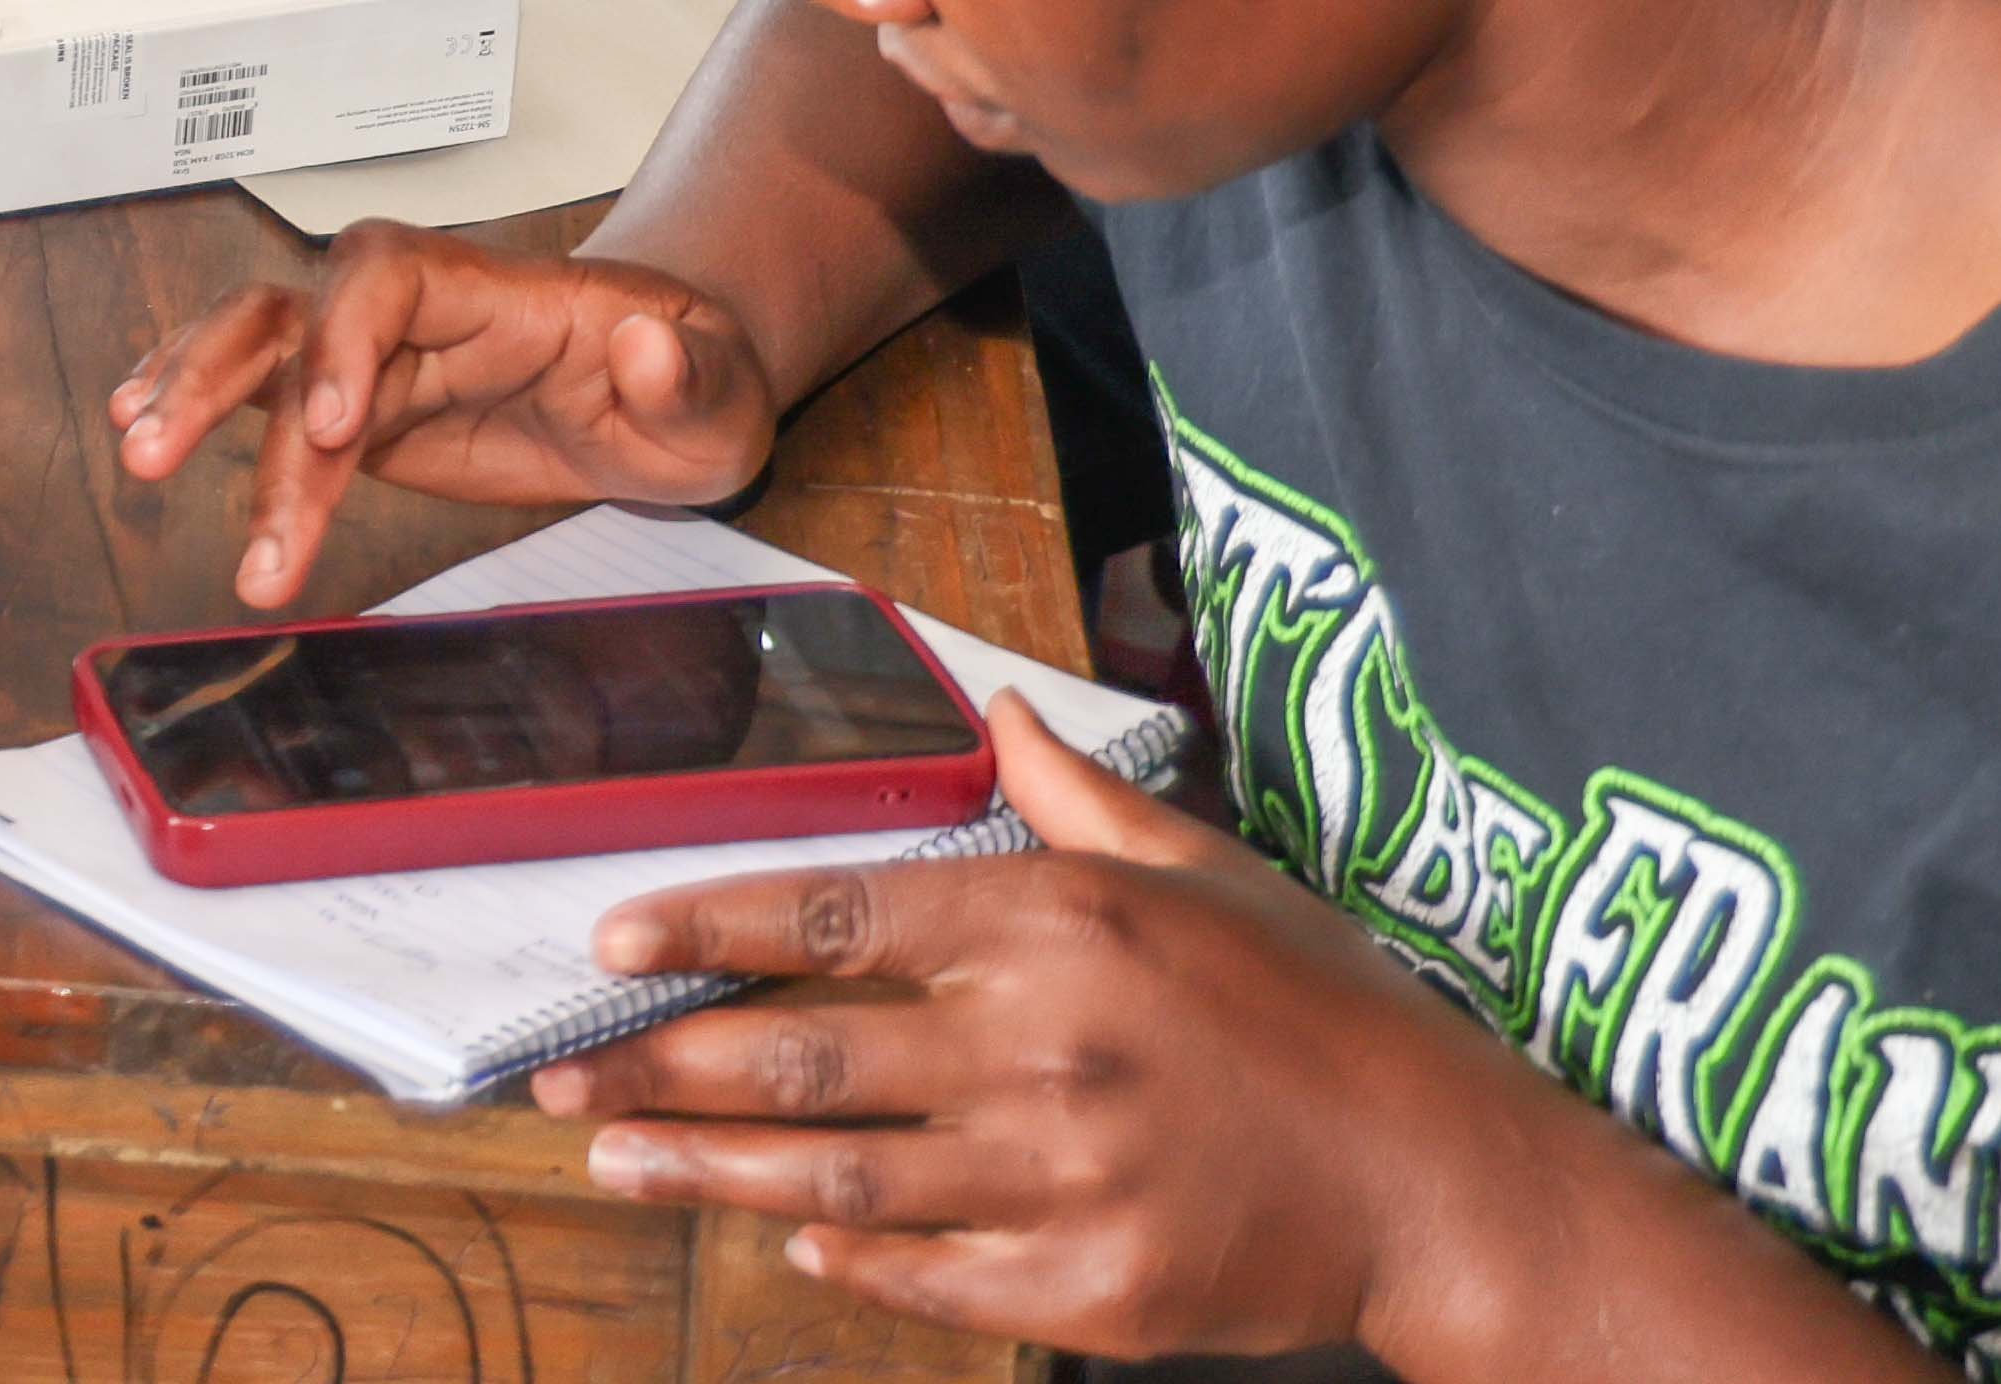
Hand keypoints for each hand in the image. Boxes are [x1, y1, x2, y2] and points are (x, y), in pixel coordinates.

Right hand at [103, 228, 785, 610]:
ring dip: (191, 395)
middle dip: (218, 374)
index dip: (346, 340)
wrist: (678, 385)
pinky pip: (264, 393)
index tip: (334, 428)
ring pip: (259, 347)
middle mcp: (422, 312)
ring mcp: (383, 357)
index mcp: (500, 293)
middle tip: (158, 455)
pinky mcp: (364, 408)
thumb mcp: (727, 390)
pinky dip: (198, 400)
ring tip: (140, 462)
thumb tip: (643, 348)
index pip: (389, 280)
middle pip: (293, 309)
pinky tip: (140, 428)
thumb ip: (687, 374)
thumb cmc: (702, 379)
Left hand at [531, 709, 1716, 1356]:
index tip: (611, 938)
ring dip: (707, 1172)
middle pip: (802, 1056)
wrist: (1444, 1179)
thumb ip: (1079, 798)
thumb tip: (1003, 709)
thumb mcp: (1207, 869)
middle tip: (556, 1075)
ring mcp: (1063, 1178)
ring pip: (836, 1176)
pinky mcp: (1092, 1291)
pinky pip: (930, 1277)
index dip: (707, 927)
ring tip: (612, 1160)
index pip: (833, 916)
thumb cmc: (1322, 1009)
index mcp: (1057, 925)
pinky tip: (785, 1244)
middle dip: (658, 1066)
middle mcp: (1043, 1046)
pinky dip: (846, 1261)